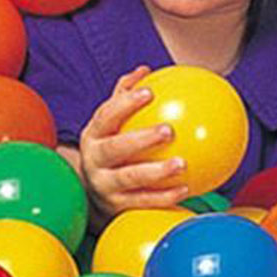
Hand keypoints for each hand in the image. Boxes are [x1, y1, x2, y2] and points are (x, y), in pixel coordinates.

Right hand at [79, 65, 188, 227]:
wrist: (90, 193)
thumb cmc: (110, 146)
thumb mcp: (110, 123)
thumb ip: (124, 96)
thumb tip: (145, 69)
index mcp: (93, 135)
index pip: (106, 115)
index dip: (125, 102)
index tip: (149, 91)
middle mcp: (93, 160)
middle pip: (114, 148)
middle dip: (141, 139)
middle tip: (168, 130)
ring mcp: (103, 185)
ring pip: (129, 178)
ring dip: (156, 172)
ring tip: (182, 164)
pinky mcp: (115, 207)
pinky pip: (142, 202)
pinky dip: (163, 197)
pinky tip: (186, 189)